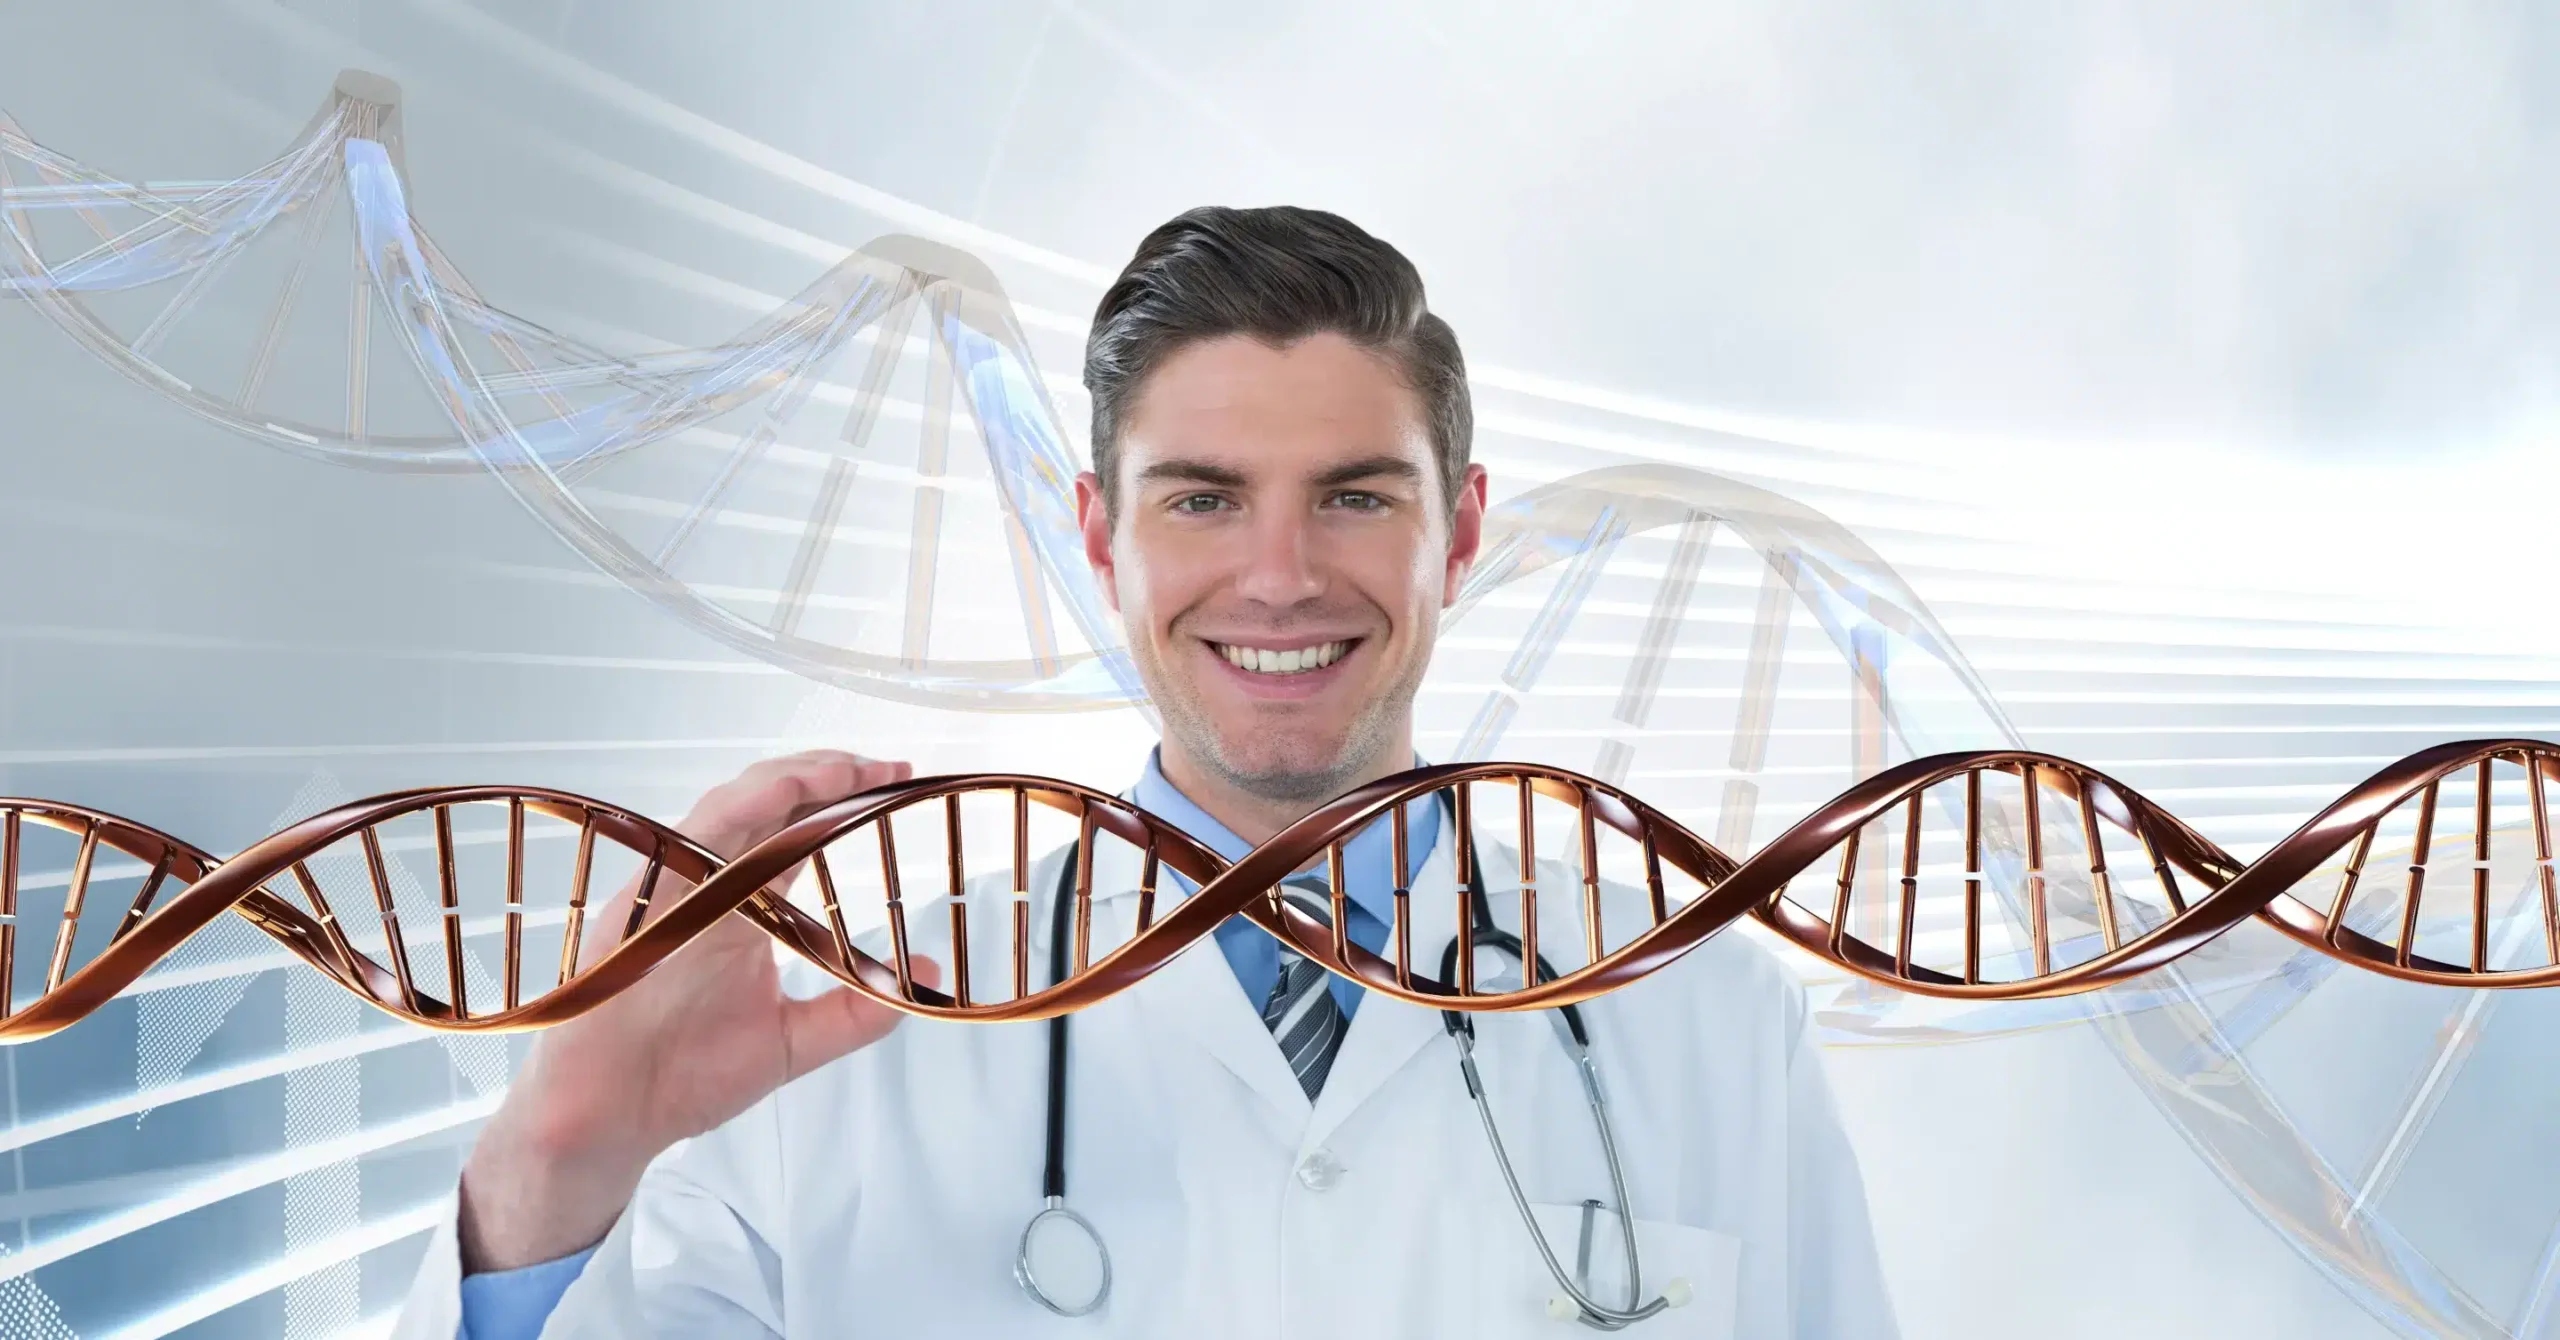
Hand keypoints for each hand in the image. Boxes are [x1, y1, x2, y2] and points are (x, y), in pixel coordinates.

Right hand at [457, 750, 929, 1271]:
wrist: (610, 1118)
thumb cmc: (683, 1077)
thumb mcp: (795, 1041)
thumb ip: (859, 1011)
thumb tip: (928, 977)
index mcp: (745, 907)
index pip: (800, 832)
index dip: (848, 800)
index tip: (900, 780)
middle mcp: (712, 886)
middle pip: (773, 803)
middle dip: (833, 775)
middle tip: (889, 766)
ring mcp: (678, 887)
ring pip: (736, 804)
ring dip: (795, 778)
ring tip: (849, 768)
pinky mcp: (646, 899)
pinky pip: (694, 834)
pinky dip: (742, 805)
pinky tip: (787, 790)